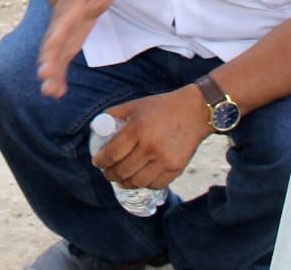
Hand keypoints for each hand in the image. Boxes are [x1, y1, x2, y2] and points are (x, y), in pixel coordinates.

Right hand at [36, 0, 126, 96]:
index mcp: (67, 15)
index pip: (61, 26)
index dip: (56, 37)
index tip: (51, 47)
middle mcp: (59, 30)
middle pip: (52, 47)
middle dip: (48, 61)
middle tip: (44, 76)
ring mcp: (60, 42)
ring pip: (53, 60)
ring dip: (51, 76)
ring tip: (49, 92)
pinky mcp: (64, 50)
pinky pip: (59, 66)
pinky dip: (57, 79)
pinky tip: (57, 94)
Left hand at [92, 89, 210, 188]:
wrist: (194, 112)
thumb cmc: (160, 107)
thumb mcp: (134, 105)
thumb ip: (113, 115)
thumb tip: (95, 128)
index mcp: (137, 129)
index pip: (112, 154)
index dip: (100, 162)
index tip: (97, 162)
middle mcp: (150, 147)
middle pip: (122, 171)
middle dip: (109, 175)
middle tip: (106, 173)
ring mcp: (165, 160)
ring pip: (137, 182)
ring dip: (124, 183)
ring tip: (120, 179)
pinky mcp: (176, 168)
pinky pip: (155, 184)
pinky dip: (143, 184)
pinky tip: (139, 178)